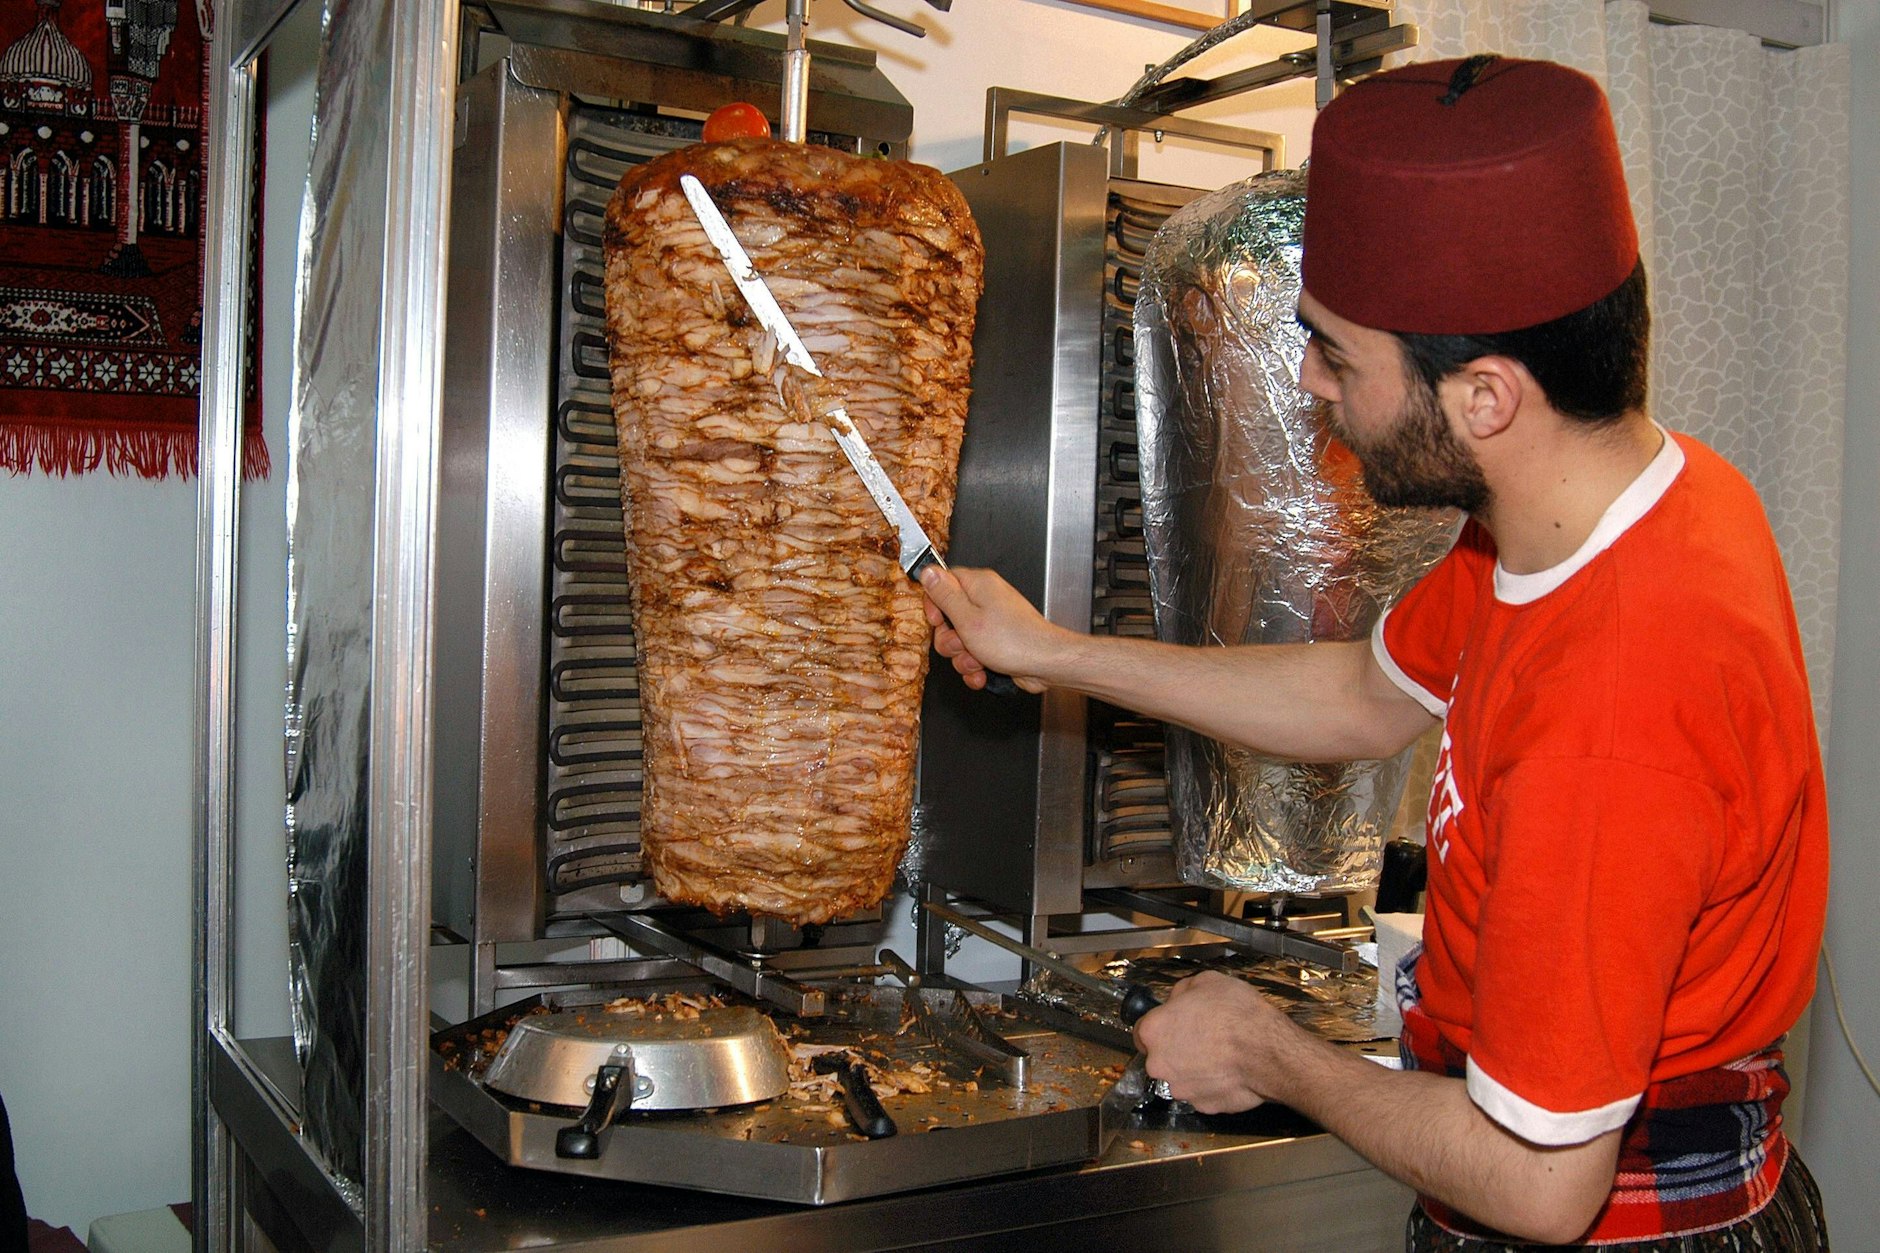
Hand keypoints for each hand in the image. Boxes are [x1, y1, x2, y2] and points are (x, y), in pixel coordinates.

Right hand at [918, 566, 1055, 693]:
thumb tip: (927, 571)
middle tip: (961, 644)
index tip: (938, 621)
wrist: (1045, 664)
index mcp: (978, 584)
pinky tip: (982, 673)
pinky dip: (975, 667)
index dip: (935, 604)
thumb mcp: (967, 618)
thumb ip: (944, 595)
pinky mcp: (997, 642)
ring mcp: (993, 622)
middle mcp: (986, 599)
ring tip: (978, 661)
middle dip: (949, 639)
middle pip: (949, 616)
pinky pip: (974, 653)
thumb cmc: (1013, 640)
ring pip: (960, 640)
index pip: (943, 583)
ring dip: (963, 657)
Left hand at [1134, 971, 1300, 1113]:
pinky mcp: (1203, 1106)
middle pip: (1160, 1057)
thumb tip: (1177, 999)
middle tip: (1202, 1037)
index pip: (1140, 1032)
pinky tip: (1229, 1071)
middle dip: (1177, 1049)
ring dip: (1194, 1068)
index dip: (1159, 1027)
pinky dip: (1212, 1085)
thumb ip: (1182, 992)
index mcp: (1153, 1031)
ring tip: (1220, 1054)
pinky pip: (1202, 1093)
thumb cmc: (1237, 1015)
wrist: (1266, 1051)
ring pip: (1181, 1077)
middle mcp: (1159, 1064)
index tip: (1173, 1025)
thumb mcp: (1206, 982)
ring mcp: (1181, 1089)